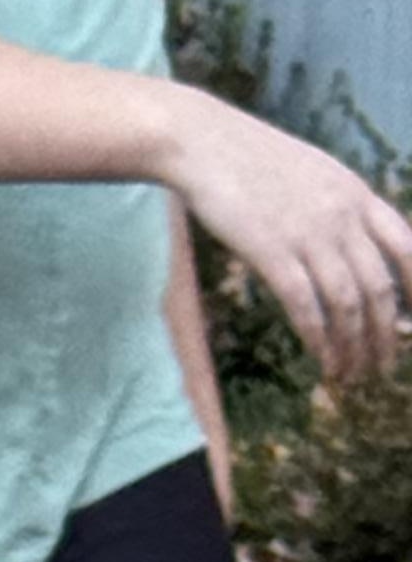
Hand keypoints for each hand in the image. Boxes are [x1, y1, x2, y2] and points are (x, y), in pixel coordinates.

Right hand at [160, 85, 411, 385]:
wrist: (210, 145)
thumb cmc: (254, 161)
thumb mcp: (314, 175)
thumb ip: (338, 208)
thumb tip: (349, 243)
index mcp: (357, 195)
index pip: (407, 246)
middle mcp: (343, 217)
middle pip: (380, 286)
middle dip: (386, 333)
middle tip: (382, 367)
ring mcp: (309, 235)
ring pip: (348, 302)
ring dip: (353, 345)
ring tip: (351, 374)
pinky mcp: (273, 253)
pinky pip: (306, 305)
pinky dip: (319, 337)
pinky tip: (321, 360)